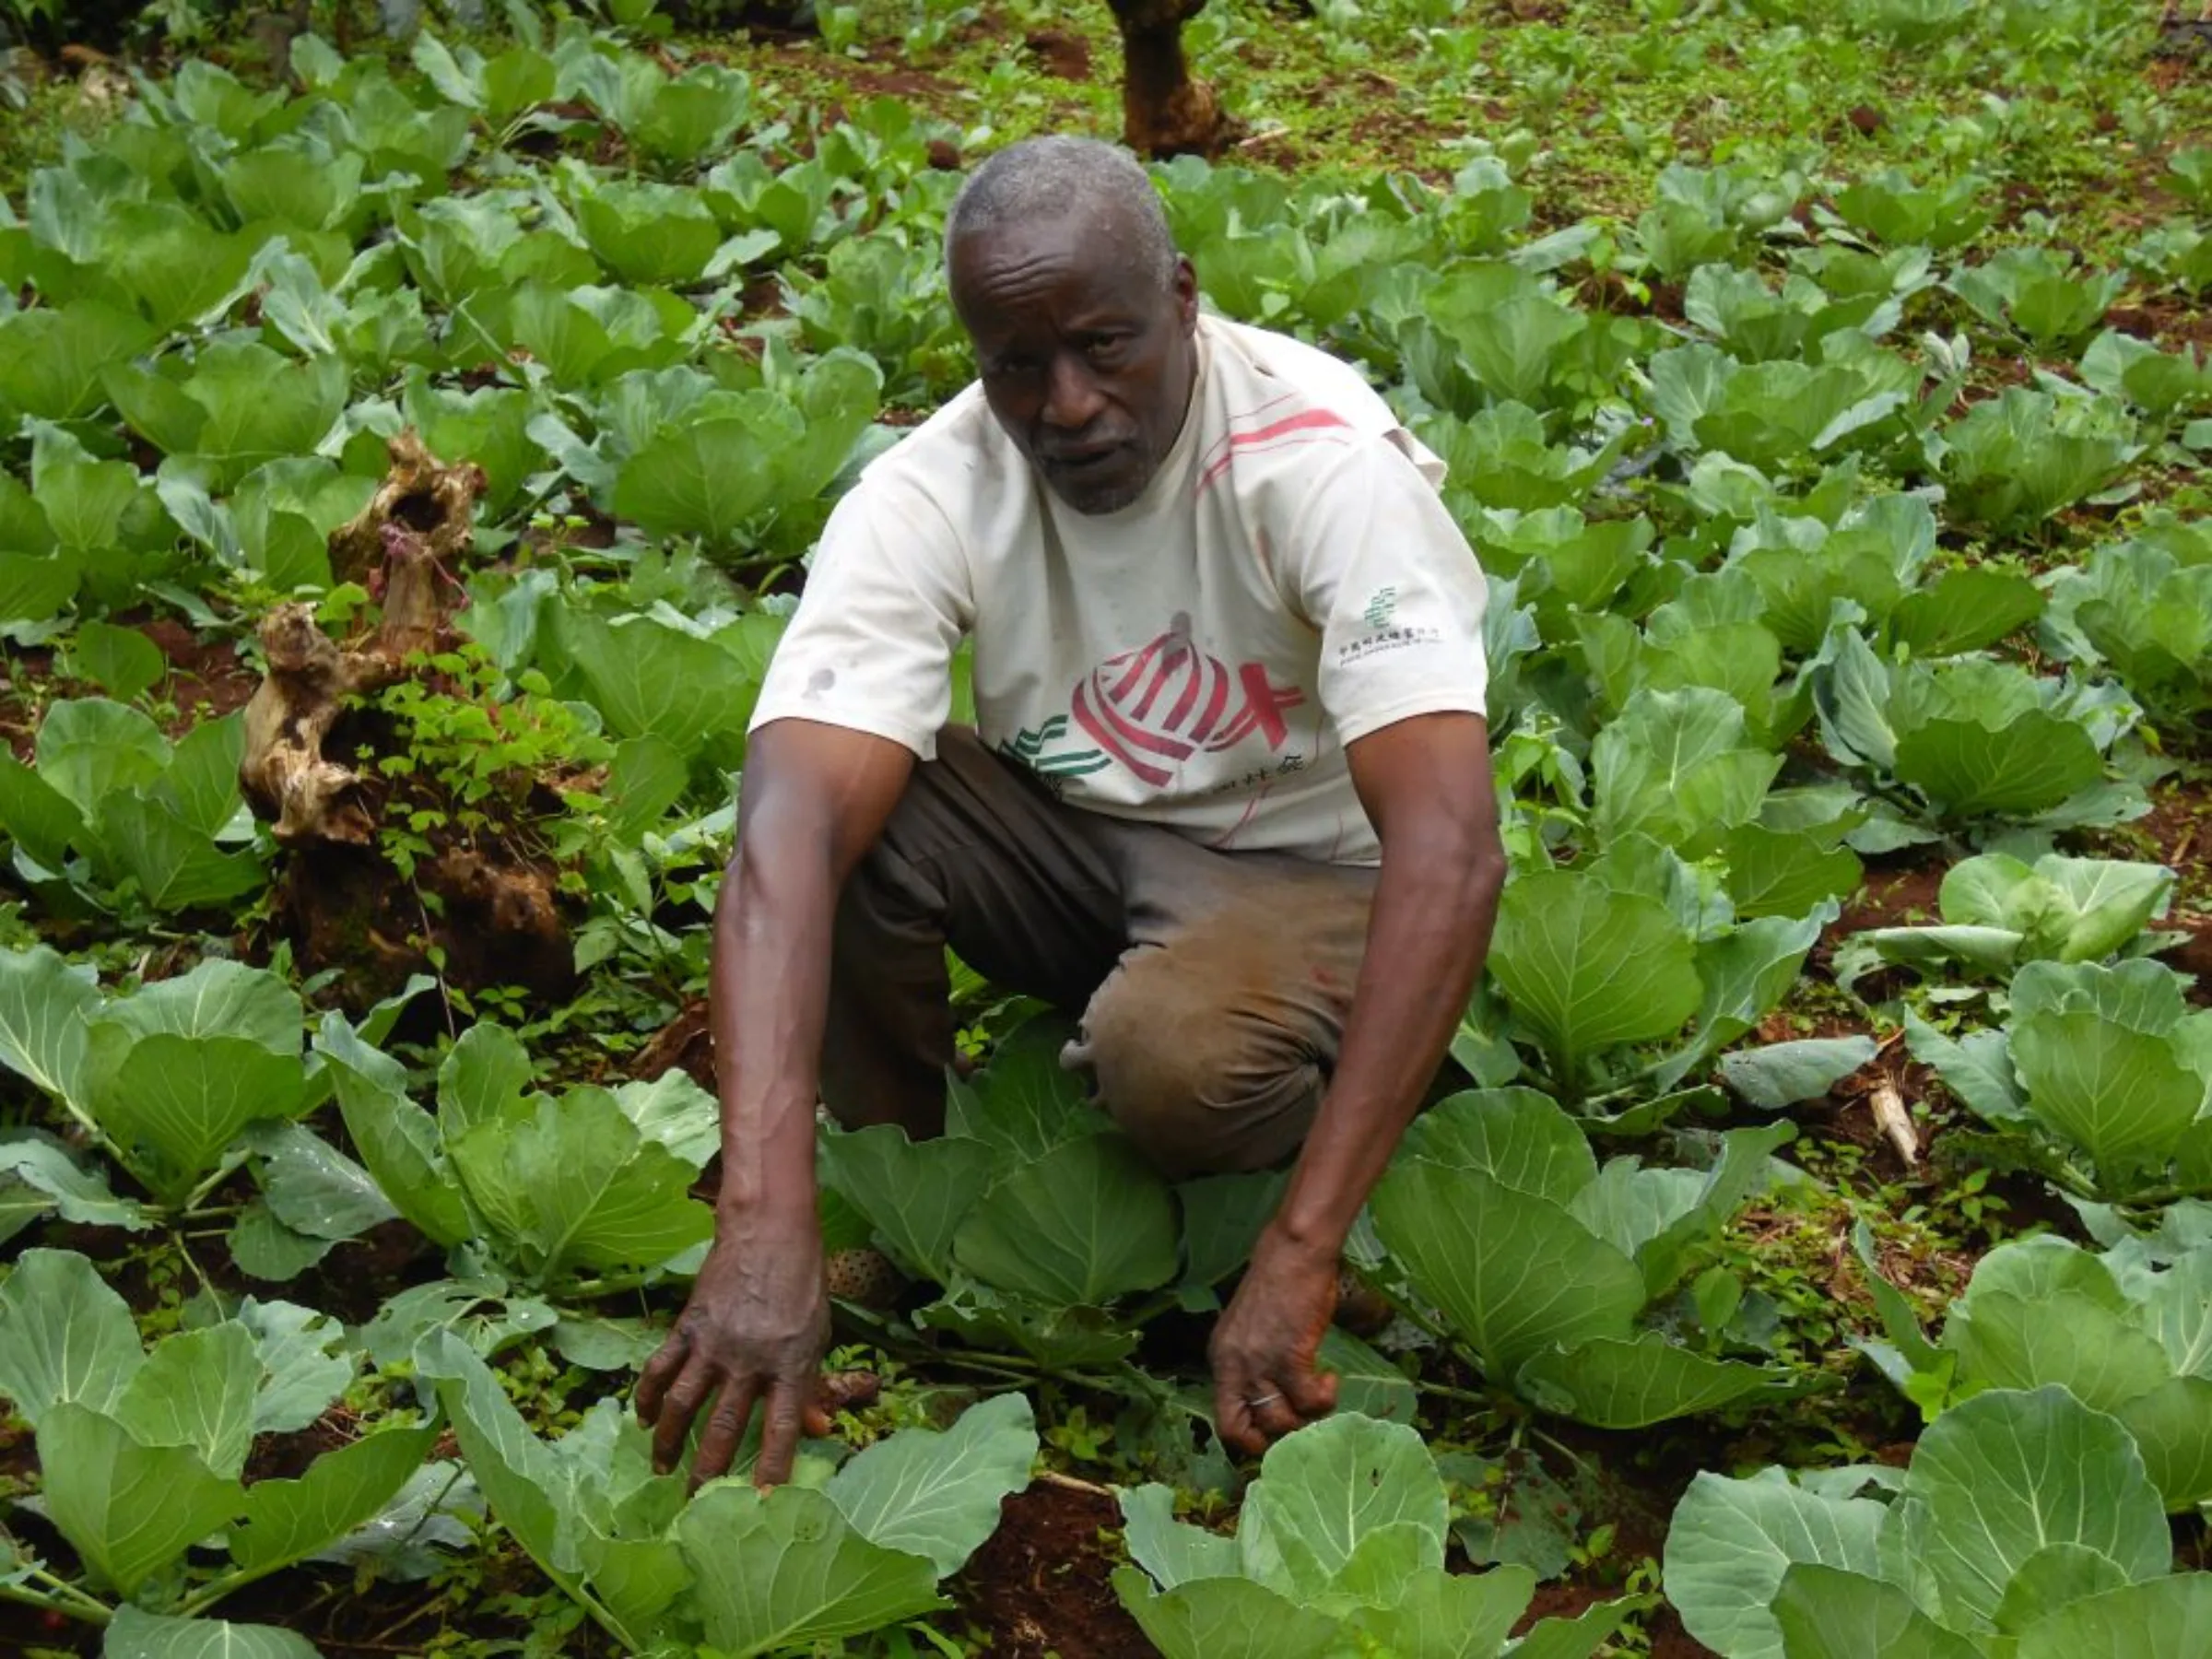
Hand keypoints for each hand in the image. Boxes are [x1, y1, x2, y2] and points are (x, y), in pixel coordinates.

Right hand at [635, 1212, 832, 1488]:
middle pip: (723, 1428)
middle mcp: (750, 1360)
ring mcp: (715, 1344)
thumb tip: (819, 1429)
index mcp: (791, 1365)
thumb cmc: (802, 1286)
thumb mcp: (819, 1336)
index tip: (762, 1505)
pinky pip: (660, 1369)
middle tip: (697, 1504)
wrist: (770, 1232)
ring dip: (669, 1443)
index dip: (772, 1469)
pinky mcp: (688, 1326)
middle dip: (708, 1473)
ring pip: (682, 1406)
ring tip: (663, 1469)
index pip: (781, 1429)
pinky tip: (644, 1420)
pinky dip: (647, 1398)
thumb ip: (813, 1385)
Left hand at [1210, 1224, 1340, 1456]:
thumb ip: (1252, 1365)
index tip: (1277, 1432)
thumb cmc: (1278, 1286)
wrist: (1293, 1254)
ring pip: (1281, 1422)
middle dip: (1280, 1433)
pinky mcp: (1289, 1357)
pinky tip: (1330, 1379)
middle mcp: (1233, 1366)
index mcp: (1220, 1359)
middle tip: (1303, 1414)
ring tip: (1319, 1392)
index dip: (1251, 1440)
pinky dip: (1325, 1397)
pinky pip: (1309, 1400)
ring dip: (1306, 1415)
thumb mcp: (1251, 1331)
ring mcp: (1258, 1364)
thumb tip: (1273, 1404)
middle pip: (1248, 1431)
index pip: (1225, 1423)